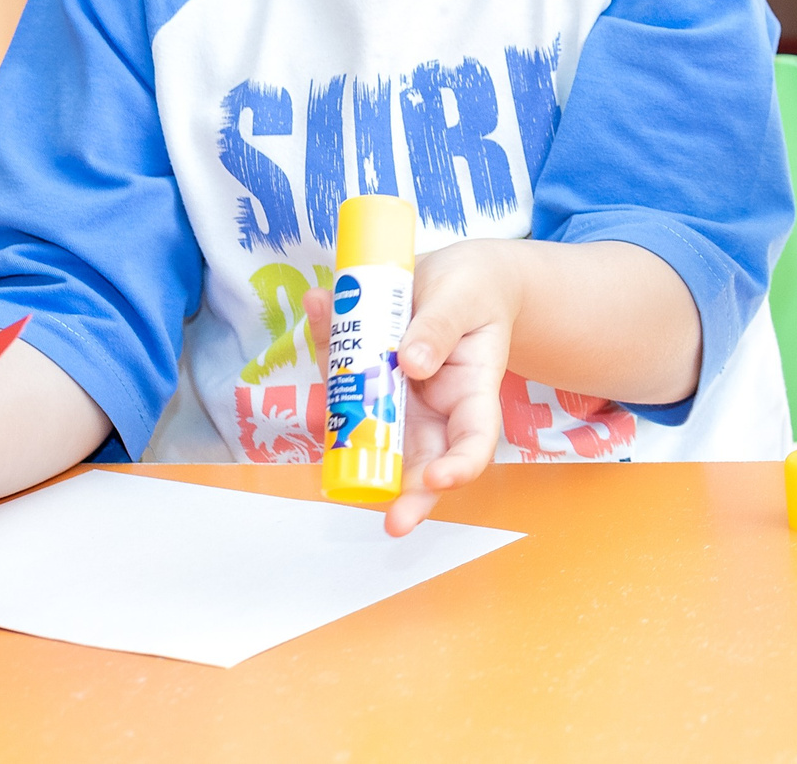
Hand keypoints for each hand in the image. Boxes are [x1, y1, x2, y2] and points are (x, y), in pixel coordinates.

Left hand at [305, 240, 522, 536]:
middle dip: (406, 495)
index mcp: (472, 390)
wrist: (457, 275)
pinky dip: (325, 355)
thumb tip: (410, 362)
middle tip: (389, 520)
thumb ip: (439, 326)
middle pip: (422, 462)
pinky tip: (321, 307)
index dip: (459, 466)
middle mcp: (434, 408)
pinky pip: (341, 380)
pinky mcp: (365, 380)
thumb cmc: (476, 290)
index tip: (438, 478)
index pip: (474, 440)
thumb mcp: (464, 298)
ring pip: (370, 431)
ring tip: (326, 414)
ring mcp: (396, 400)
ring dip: (345, 433)